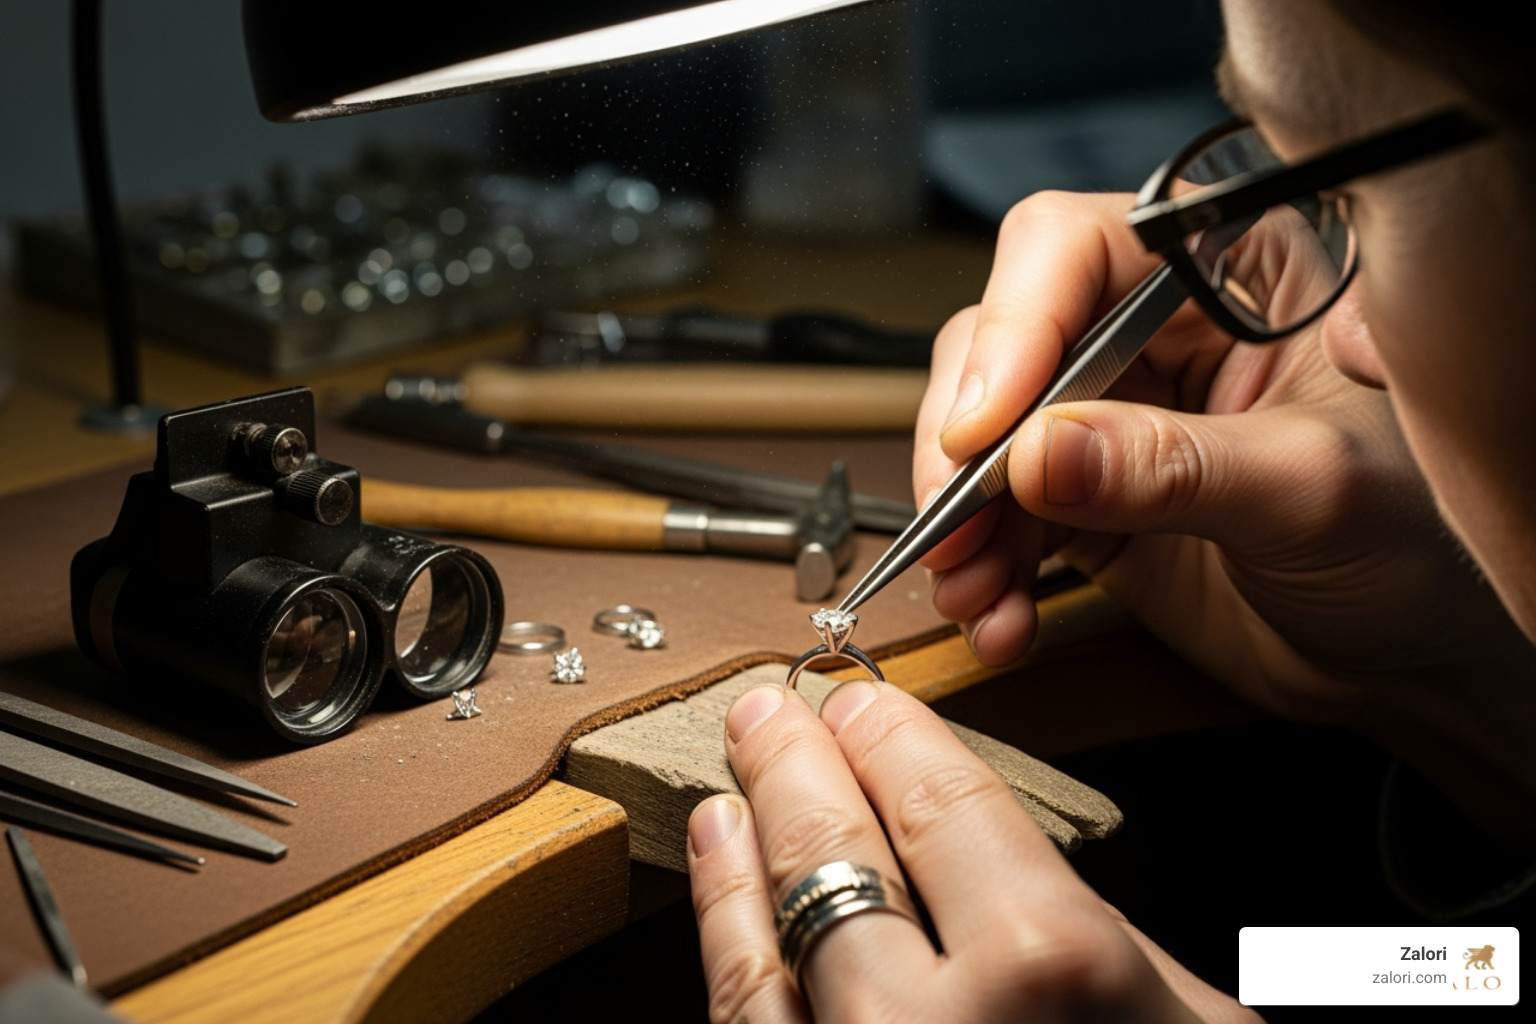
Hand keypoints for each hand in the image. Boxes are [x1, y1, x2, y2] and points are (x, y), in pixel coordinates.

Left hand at [687, 681, 1261, 1022]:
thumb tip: (982, 852)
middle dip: (794, 767)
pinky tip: (723, 888)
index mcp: (1048, 972)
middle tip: (769, 712)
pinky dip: (726, 944)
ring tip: (728, 786)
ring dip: (740, 852)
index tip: (861, 701)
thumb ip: (1087, 933)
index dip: (891, 740)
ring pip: (767, 947)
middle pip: (836, 856)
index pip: (940, 808)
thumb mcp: (1194, 1023)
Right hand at [914, 191, 1530, 720]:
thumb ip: (1176, 466)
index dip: (1016, 327)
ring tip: (975, 591)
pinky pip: (996, 520)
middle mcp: (1150, 327)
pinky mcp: (1081, 499)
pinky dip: (983, 571)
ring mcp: (1106, 415)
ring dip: (961, 523)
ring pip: (979, 437)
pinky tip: (1000, 617)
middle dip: (965, 443)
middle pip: (1001, 342)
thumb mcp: (1310, 489)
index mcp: (1223, 267)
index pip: (1073, 250)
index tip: (985, 429)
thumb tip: (1043, 453)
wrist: (1411, 653)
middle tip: (957, 520)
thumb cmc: (1415, 539)